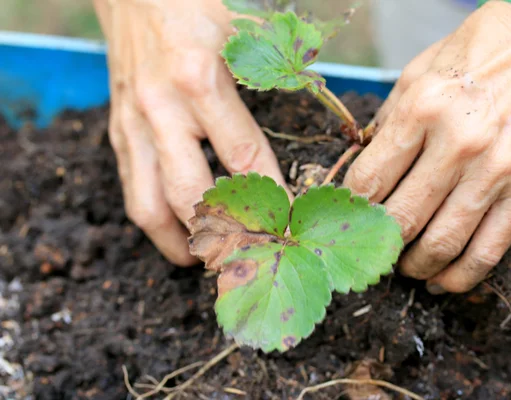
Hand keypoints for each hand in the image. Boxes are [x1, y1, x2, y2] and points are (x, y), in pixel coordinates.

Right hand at [93, 0, 285, 264]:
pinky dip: (158, 222)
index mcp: (200, 80)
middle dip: (225, 236)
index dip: (271, 200)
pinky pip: (133, 192)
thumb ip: (276, 80)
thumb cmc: (198, 8)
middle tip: (253, 257)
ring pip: (150, 207)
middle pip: (191, 196)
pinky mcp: (116, 133)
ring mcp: (132, 125)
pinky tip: (182, 233)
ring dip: (182, 243)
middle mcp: (161, 109)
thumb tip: (320, 122)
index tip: (292, 227)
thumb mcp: (246, 34)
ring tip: (210, 260)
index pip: (244, 159)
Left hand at [344, 2, 510, 293]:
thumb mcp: (418, 73)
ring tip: (404, 267)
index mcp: (421, 109)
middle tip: (370, 250)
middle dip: (379, 244)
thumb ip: (388, 122)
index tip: (347, 218)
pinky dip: (460, 276)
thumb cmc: (478, 53)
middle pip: (402, 218)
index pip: (369, 180)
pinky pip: (489, 249)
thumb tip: (362, 166)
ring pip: (443, 243)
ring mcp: (495, 170)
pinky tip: (441, 282)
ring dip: (415, 267)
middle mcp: (457, 143)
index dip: (351, 207)